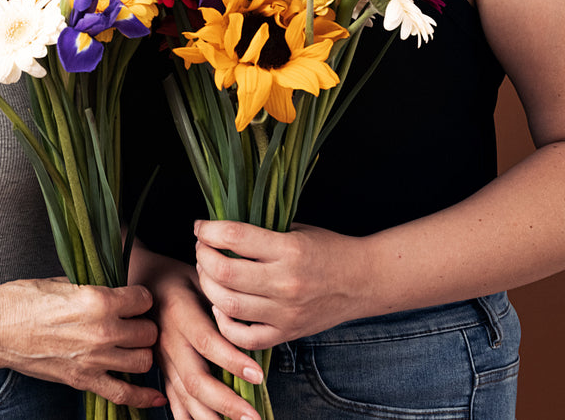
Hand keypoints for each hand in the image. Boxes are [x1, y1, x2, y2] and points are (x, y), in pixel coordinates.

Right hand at [0, 278, 165, 408]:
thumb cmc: (25, 299)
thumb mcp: (65, 282)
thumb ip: (96, 289)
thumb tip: (116, 289)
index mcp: (98, 301)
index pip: (144, 299)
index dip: (140, 298)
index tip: (133, 299)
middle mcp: (102, 331)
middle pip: (148, 331)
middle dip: (142, 325)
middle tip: (131, 322)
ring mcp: (94, 360)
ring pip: (143, 361)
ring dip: (140, 353)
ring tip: (130, 346)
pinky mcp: (83, 380)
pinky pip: (123, 394)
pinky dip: (143, 398)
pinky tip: (157, 397)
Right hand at [144, 254, 263, 419]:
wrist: (142, 281)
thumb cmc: (179, 278)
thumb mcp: (199, 277)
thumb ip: (220, 299)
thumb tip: (251, 321)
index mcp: (180, 313)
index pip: (207, 342)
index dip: (232, 361)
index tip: (258, 376)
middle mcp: (168, 340)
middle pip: (195, 378)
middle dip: (226, 402)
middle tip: (252, 417)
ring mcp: (162, 359)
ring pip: (184, 395)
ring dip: (210, 417)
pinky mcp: (161, 370)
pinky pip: (173, 400)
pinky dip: (188, 418)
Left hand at [194, 221, 366, 349]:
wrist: (363, 281)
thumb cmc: (328, 249)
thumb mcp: (297, 230)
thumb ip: (261, 232)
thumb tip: (217, 230)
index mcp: (290, 250)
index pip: (235, 237)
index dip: (208, 230)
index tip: (201, 227)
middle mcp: (286, 283)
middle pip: (225, 272)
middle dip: (202, 256)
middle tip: (201, 249)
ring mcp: (286, 313)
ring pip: (228, 305)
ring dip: (208, 286)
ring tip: (207, 273)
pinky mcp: (287, 334)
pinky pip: (243, 337)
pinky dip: (224, 323)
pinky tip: (221, 306)